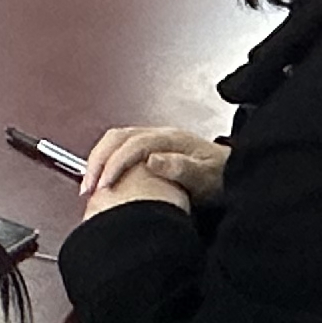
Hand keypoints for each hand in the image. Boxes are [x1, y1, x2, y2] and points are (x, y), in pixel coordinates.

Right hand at [78, 123, 228, 205]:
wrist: (233, 174)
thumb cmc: (221, 176)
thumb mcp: (206, 176)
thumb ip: (181, 168)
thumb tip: (152, 160)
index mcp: (171, 139)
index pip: (133, 144)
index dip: (115, 163)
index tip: (104, 186)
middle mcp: (160, 135)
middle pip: (118, 137)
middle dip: (98, 160)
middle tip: (88, 187)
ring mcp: (155, 141)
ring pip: (116, 141)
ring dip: (98, 160)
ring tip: (89, 185)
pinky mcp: (151, 151)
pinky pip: (121, 149)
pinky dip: (105, 162)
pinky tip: (101, 180)